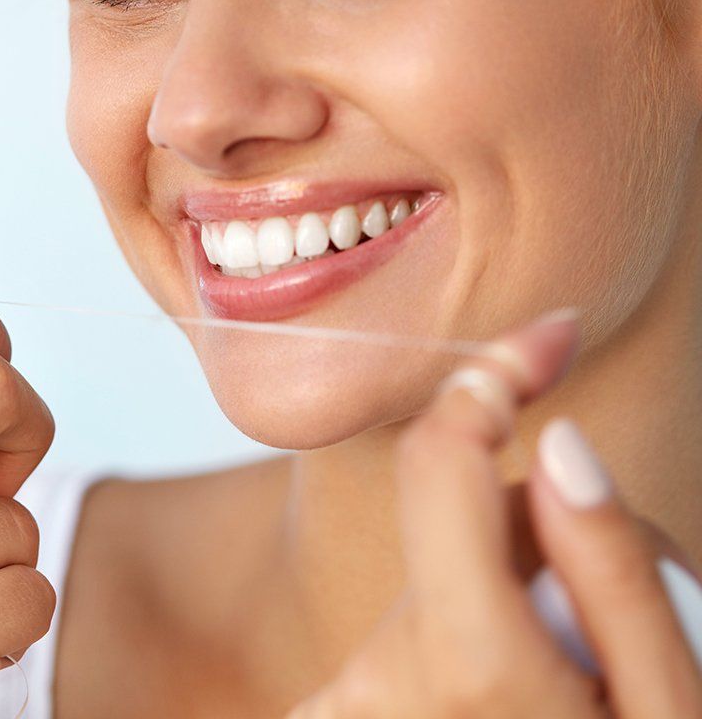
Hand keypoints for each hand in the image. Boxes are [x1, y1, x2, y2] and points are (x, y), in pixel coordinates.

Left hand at [290, 313, 701, 717]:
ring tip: (575, 691)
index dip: (497, 378)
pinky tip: (517, 706)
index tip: (551, 333)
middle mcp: (376, 680)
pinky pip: (407, 639)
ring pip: (442, 579)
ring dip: (509, 607)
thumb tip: (558, 439)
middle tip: (617, 642)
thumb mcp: (671, 704)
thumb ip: (617, 570)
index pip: (442, 457)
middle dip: (544, 544)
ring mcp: (345, 706)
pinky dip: (464, 653)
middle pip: (462, 522)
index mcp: (465, 661)